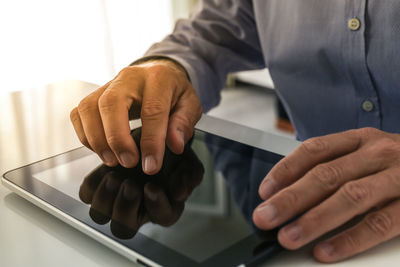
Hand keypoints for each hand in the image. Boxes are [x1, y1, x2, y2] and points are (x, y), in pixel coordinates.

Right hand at [70, 59, 201, 173]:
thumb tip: (175, 144)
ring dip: (97, 139)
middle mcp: (129, 77)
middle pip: (112, 104)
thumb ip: (183, 123)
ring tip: (112, 160)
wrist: (160, 73)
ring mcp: (108, 84)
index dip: (151, 141)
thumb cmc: (174, 92)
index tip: (151, 165)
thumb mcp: (190, 104)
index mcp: (158, 78)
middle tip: (128, 162)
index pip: (152, 110)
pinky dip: (85, 134)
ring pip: (89, 107)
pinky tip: (100, 149)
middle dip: (117, 138)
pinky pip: (79, 113)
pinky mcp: (95, 94)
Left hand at [79, 140, 203, 238]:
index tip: (152, 187)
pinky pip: (88, 194)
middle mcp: (139, 207)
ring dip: (105, 198)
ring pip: (101, 216)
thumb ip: (190, 175)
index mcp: (164, 205)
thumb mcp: (188, 160)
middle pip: (124, 228)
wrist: (151, 132)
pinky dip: (93, 184)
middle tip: (130, 184)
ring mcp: (117, 198)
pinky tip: (105, 169)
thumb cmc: (170, 150)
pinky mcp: (100, 186)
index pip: (161, 217)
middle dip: (125, 207)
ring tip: (114, 176)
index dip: (156, 205)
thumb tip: (181, 193)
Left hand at [253, 128, 399, 262]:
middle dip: (290, 199)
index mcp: (360, 139)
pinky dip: (349, 239)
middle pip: (325, 176)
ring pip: (349, 198)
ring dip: (314, 220)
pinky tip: (326, 250)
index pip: (314, 150)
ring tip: (288, 237)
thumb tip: (289, 191)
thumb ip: (336, 166)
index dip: (285, 170)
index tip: (265, 191)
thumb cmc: (397, 164)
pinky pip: (379, 224)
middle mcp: (378, 153)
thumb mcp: (367, 153)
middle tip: (265, 217)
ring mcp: (398, 177)